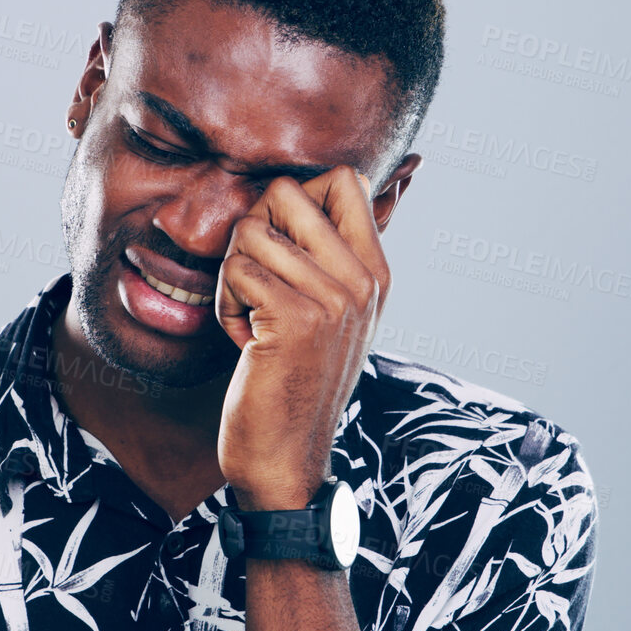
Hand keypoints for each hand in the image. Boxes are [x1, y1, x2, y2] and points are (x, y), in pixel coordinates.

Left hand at [215, 164, 391, 511]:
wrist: (286, 459)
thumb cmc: (298, 382)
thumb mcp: (339, 313)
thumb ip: (346, 248)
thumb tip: (405, 171)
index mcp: (376, 272)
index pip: (344, 178)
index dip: (295, 198)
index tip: (284, 248)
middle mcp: (362, 280)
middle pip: (286, 191)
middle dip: (251, 231)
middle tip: (258, 283)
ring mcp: (333, 299)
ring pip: (249, 232)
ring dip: (232, 278)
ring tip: (253, 320)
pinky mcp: (294, 319)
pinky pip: (236, 272)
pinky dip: (225, 306)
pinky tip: (245, 341)